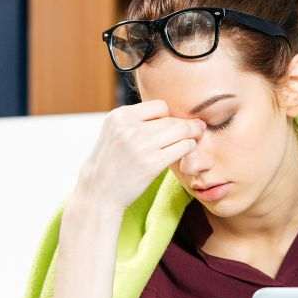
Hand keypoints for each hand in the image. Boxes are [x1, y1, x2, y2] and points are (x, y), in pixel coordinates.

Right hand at [75, 100, 205, 212]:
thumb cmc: (111, 162)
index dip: (169, 116)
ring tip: (195, 138)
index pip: (159, 106)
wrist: (99, 191)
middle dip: (186, 125)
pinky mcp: (151, 163)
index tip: (172, 126)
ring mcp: (141, 145)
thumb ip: (136, 120)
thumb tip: (171, 112)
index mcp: (120, 116)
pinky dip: (189, 147)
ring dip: (192, 134)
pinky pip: (182, 147)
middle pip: (172, 119)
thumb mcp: (115, 132)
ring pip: (180, 130)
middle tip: (198, 128)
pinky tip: (187, 150)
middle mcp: (129, 128)